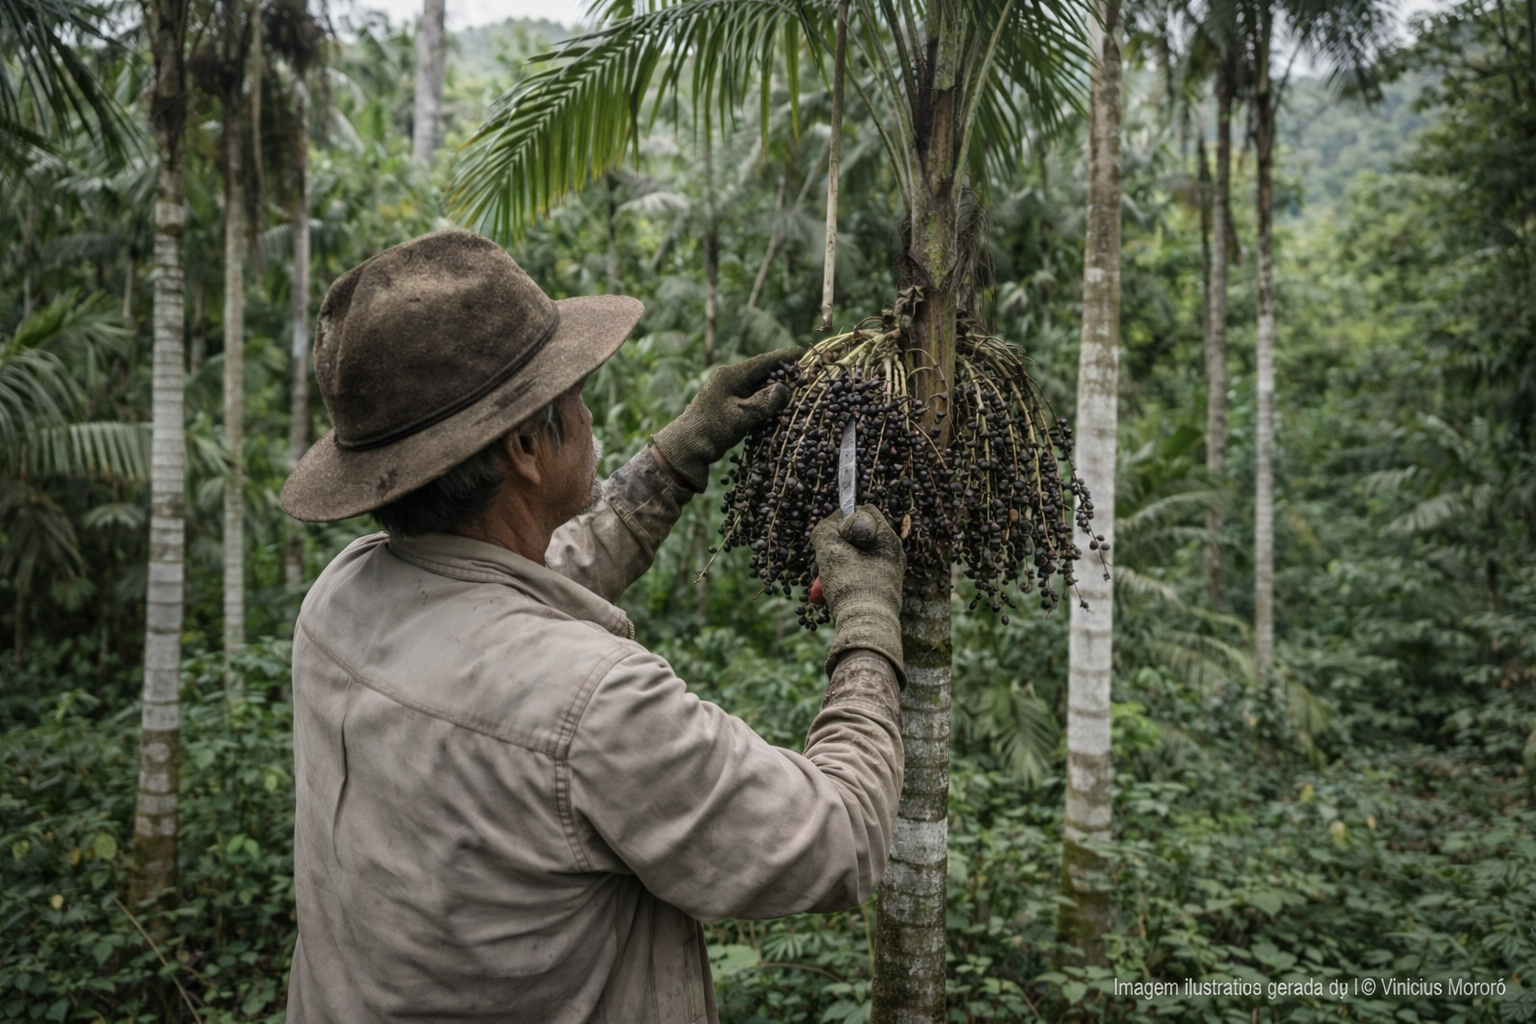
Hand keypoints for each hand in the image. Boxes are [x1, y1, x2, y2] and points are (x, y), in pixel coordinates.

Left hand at [652, 346, 801, 489]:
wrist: (686, 448)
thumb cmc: (712, 430)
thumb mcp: (742, 416)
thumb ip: (765, 401)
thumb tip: (785, 388)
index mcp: (731, 375)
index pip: (763, 361)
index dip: (785, 357)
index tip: (804, 353)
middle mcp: (729, 378)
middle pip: (761, 371)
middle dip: (783, 373)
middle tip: (805, 375)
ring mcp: (727, 391)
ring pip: (757, 385)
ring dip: (774, 388)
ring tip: (796, 389)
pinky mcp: (726, 405)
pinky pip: (750, 397)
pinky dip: (764, 400)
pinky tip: (777, 406)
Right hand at [810, 505, 906, 686]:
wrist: (866, 629)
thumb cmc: (851, 587)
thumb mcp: (830, 550)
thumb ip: (826, 529)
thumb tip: (827, 526)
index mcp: (888, 539)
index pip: (864, 512)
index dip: (843, 520)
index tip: (833, 539)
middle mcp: (892, 554)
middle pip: (855, 538)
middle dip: (832, 550)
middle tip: (819, 566)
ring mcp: (886, 574)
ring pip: (852, 559)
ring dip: (831, 569)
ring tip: (819, 588)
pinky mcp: (879, 592)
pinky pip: (854, 577)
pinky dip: (838, 584)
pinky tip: (826, 598)